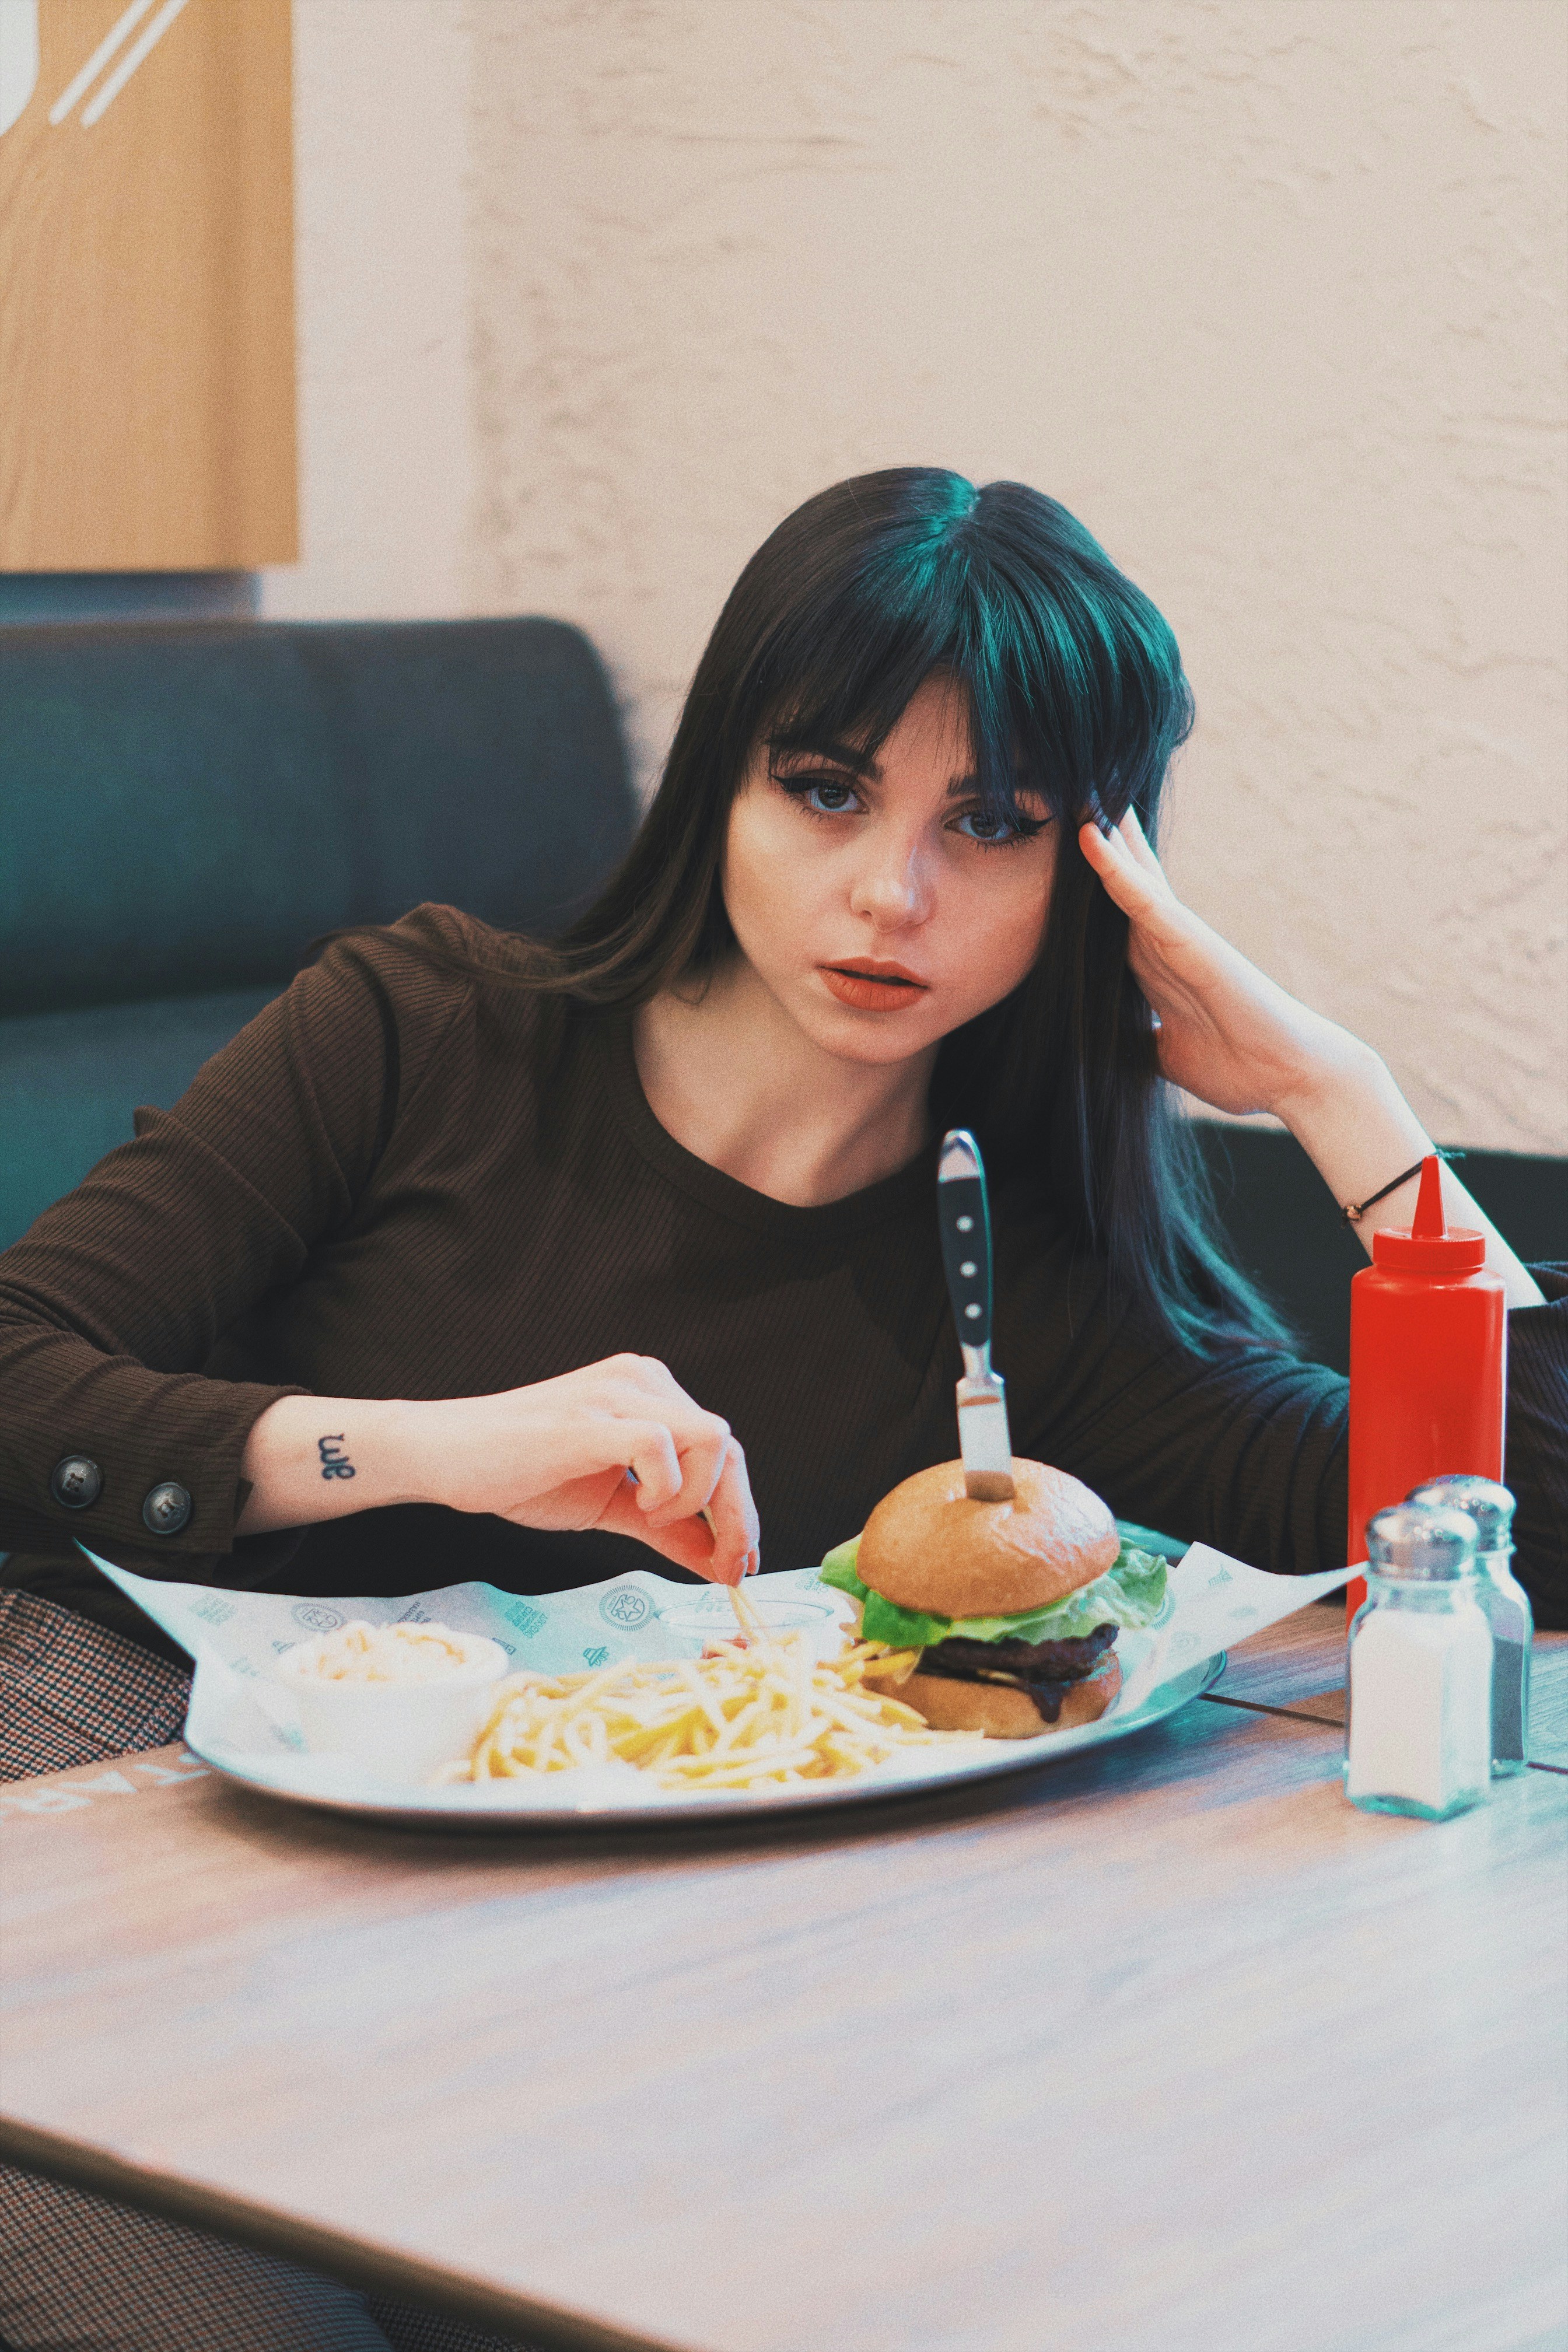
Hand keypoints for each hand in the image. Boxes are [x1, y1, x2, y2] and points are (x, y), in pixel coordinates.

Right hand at [408, 1355, 759, 1583]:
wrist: (446, 1455)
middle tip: (725, 1566)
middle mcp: (642, 1380)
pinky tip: (639, 1507)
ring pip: (711, 1438)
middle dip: (737, 1516)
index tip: (739, 1562)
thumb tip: (720, 1564)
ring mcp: (618, 1393)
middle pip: (728, 1445)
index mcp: (650, 1393)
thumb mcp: (611, 1506)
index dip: (741, 1509)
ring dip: (698, 1497)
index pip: (723, 1447)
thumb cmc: (522, 1473)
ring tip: (652, 1518)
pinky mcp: (590, 1418)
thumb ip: (668, 1529)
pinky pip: (661, 1445)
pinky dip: (666, 1487)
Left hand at [1077, 810, 1366, 1119]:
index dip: (1089, 882)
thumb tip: (1105, 1052)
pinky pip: (1147, 901)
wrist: (1292, 1079)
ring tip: (1074, 786)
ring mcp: (1180, 939)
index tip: (1058, 846)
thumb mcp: (1167, 1055)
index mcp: (1157, 968)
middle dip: (1099, 838)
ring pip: (1130, 876)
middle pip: (1123, 879)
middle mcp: (1166, 943)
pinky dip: (1118, 871)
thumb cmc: (1239, 1067)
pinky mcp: (1195, 944)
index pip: (1113, 914)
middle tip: (1068, 790)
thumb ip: (1139, 1042)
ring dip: (1103, 834)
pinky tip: (1093, 838)